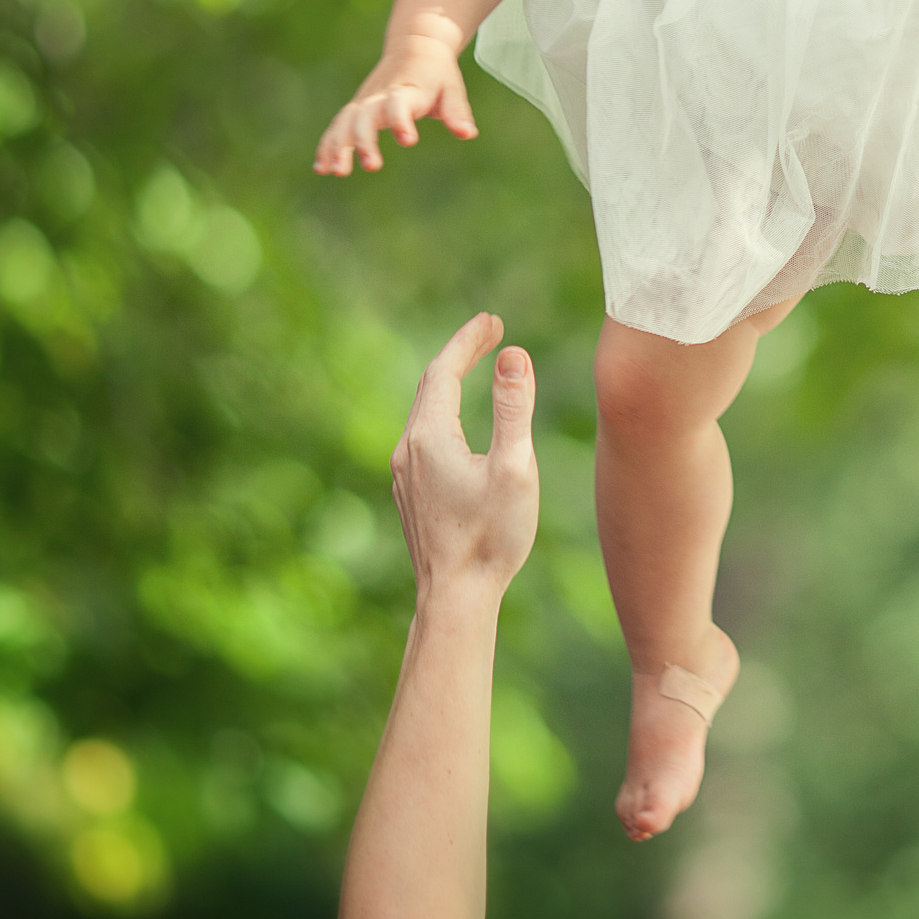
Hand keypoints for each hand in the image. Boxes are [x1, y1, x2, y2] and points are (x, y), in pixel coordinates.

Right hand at [315, 27, 477, 174]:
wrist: (416, 46)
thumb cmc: (437, 73)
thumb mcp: (452, 89)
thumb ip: (457, 112)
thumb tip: (468, 134)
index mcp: (407, 90)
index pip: (399, 104)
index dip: (401, 121)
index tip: (408, 140)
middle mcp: (380, 96)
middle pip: (365, 116)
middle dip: (364, 141)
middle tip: (372, 166)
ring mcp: (364, 101)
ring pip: (345, 122)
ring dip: (338, 146)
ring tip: (336, 172)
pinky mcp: (356, 108)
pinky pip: (337, 127)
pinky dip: (328, 145)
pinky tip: (322, 168)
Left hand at [390, 312, 539, 601]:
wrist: (455, 598)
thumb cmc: (491, 536)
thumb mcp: (514, 467)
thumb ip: (513, 408)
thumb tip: (513, 355)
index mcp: (430, 437)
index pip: (444, 370)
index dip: (468, 340)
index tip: (493, 320)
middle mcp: (407, 450)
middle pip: (430, 386)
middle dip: (459, 354)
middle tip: (490, 331)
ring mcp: (404, 474)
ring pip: (424, 412)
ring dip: (449, 383)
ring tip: (476, 365)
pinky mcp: (410, 494)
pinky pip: (423, 437)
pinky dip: (443, 412)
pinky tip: (458, 422)